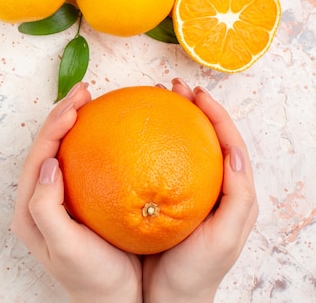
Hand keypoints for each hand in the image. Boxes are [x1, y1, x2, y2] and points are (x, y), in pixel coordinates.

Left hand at [11, 82, 141, 302]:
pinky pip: (83, 162)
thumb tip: (49, 163)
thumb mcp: (64, 248)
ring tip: (90, 101)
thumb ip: (47, 208)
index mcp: (30, 208)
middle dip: (62, 116)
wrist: (114, 301)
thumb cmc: (90, 278)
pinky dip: (91, 141)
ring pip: (64, 151)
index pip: (38, 157)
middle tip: (83, 92)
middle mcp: (40, 199)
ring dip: (74, 123)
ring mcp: (61, 198)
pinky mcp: (80, 200)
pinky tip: (108, 131)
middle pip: (48, 148)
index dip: (53, 128)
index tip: (76, 107)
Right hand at [142, 79, 258, 302]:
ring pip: (181, 148)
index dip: (214, 113)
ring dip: (172, 122)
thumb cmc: (198, 270)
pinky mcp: (162, 200)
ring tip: (156, 103)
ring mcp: (184, 193)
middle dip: (192, 108)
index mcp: (230, 191)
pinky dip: (149, 147)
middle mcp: (209, 187)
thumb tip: (235, 152)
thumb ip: (237, 196)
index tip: (194, 92)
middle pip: (205, 138)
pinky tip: (131, 139)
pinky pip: (157, 166)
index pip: (227, 142)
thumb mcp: (225, 237)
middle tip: (172, 88)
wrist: (167, 297)